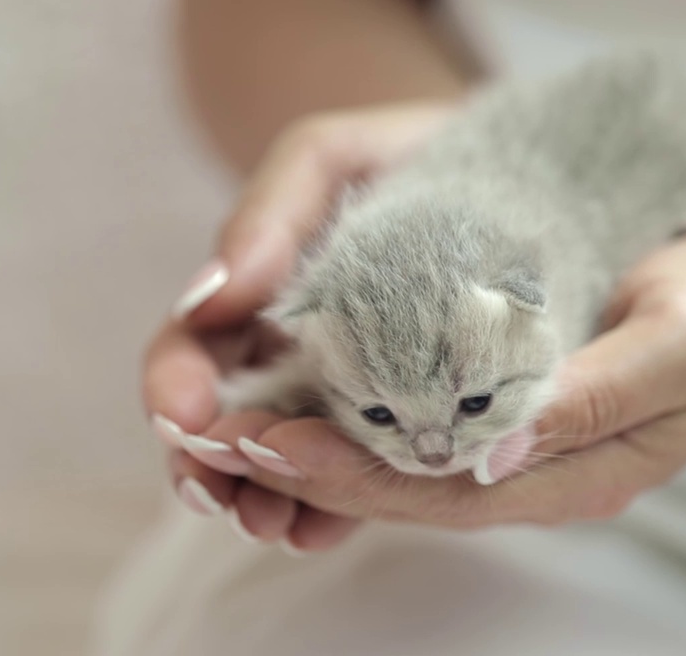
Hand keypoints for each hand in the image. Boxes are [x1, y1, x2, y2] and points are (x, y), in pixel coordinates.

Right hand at [143, 103, 455, 550]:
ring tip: (279, 526)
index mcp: (256, 296)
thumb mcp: (337, 156)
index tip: (184, 409)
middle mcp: (287, 355)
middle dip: (214, 466)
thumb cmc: (412, 157)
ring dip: (267, 501)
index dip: (174, 383)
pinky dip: (330, 508)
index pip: (191, 349)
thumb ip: (274, 206)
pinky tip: (324, 530)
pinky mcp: (399, 425)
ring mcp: (340, 397)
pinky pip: (356, 475)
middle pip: (224, 426)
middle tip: (228, 495)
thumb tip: (216, 288)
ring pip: (283, 465)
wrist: (511, 177)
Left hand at [228, 237, 685, 527]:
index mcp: (573, 474)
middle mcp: (532, 476)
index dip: (351, 469)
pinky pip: (417, 431)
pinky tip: (299, 392)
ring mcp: (517, 451)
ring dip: (315, 448)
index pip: (439, 490)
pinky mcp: (507, 415)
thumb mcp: (679, 344)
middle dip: (306, 467)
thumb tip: (487, 448)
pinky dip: (354, 418)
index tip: (271, 437)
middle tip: (215, 436)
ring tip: (229, 422)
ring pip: (398, 466)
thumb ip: (592, 396)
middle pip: (400, 489)